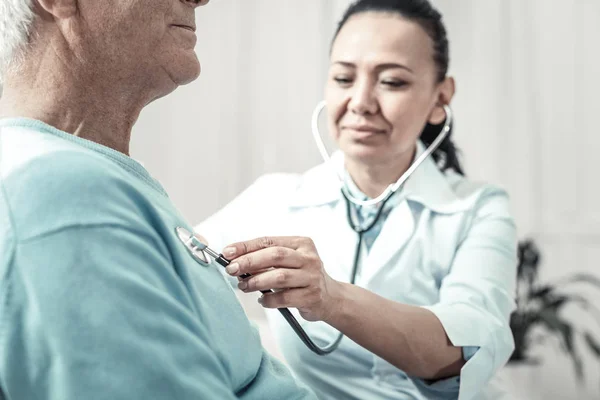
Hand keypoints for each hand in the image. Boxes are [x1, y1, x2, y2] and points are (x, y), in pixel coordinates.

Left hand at [222, 236, 343, 321]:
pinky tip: (262, 300)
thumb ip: (267, 258)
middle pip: (275, 255)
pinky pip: (284, 298)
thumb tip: (235, 260)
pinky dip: (268, 300)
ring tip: (244, 286)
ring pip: (279, 277)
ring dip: (256, 282)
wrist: (330, 297)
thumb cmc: (302, 276)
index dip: (246, 246)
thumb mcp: (290, 260)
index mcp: (302, 243)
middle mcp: (309, 258)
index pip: (269, 241)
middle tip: (232, 269)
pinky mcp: (312, 296)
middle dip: (249, 262)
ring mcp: (312, 277)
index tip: (228, 252)